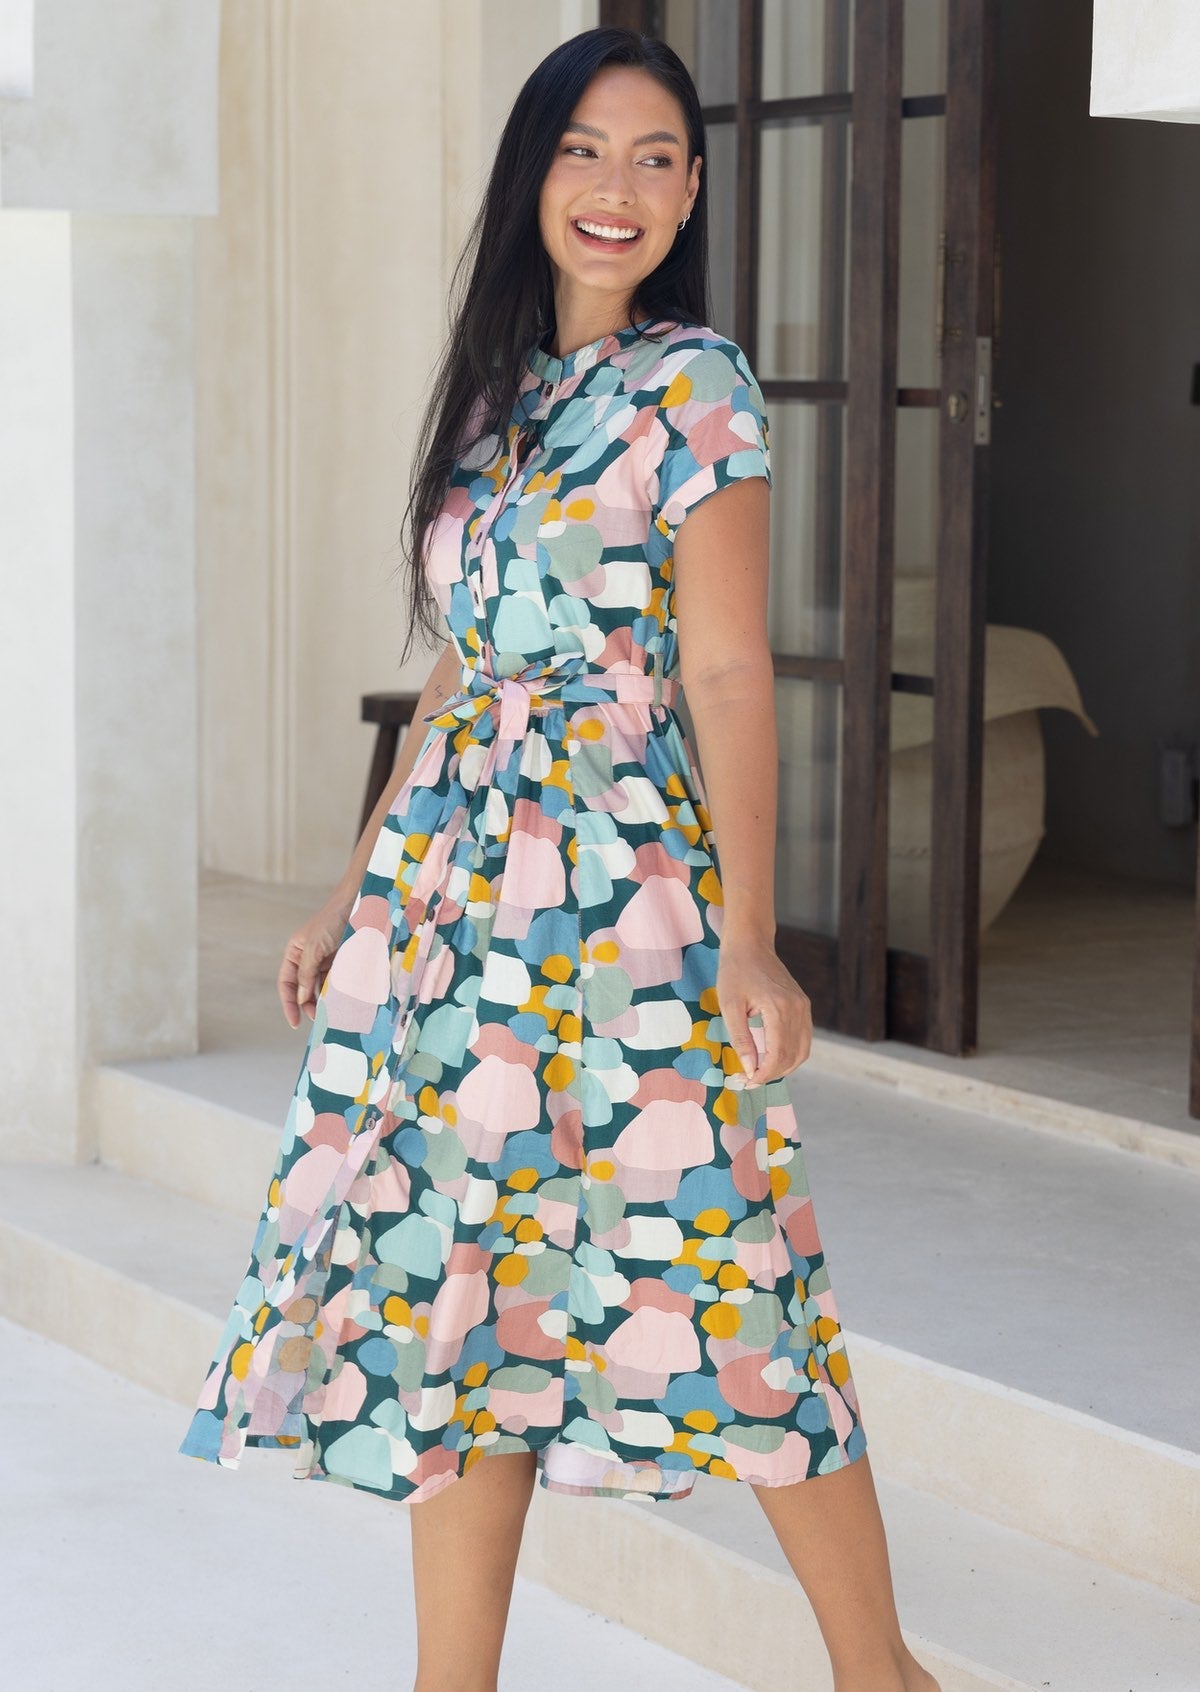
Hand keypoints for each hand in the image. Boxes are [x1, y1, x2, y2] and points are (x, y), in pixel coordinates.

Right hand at [277, 884, 356, 1027]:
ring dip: (324, 1000)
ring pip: (321, 986)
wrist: (359, 904)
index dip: (289, 1003)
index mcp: (295, 952)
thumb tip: (302, 999)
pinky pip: (337, 980)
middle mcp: (308, 957)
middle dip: (309, 1004)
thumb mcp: (314, 948)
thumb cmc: (332, 921)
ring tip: (331, 1014)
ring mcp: (325, 959)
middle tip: (319, 1021)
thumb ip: (306, 974)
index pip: (287, 983)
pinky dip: (338, 991)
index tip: (295, 1023)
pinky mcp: (342, 960)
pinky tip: (342, 1001)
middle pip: (303, 988)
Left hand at [716, 936, 811, 1085]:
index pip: (778, 1054)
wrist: (751, 944)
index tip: (747, 1082)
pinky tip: (773, 1058)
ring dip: (784, 1067)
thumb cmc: (735, 972)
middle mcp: (798, 1009)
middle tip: (750, 1080)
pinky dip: (792, 1054)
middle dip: (772, 1074)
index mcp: (779, 1008)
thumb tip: (748, 1068)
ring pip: (802, 1050)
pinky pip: (804, 1038)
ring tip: (761, 1073)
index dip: (764, 1074)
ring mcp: (804, 1007)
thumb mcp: (729, 1005)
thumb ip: (740, 1038)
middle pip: (793, 1056)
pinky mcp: (804, 1005)